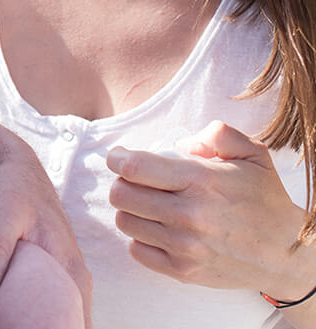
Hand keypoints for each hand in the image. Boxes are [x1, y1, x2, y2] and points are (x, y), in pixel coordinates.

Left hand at [0, 112, 92, 328]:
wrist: (19, 165)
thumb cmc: (16, 185)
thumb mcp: (4, 212)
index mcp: (71, 274)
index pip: (73, 327)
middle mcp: (72, 282)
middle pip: (61, 325)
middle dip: (33, 328)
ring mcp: (60, 279)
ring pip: (51, 316)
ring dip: (27, 323)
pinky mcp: (45, 274)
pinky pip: (41, 305)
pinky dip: (23, 314)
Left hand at [107, 121, 308, 298]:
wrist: (287, 253)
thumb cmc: (264, 199)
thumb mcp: (252, 154)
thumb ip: (217, 135)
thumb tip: (182, 143)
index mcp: (201, 181)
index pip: (134, 167)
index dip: (117, 158)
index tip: (118, 156)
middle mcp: (188, 215)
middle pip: (120, 195)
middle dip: (122, 182)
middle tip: (135, 180)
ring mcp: (183, 246)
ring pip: (124, 221)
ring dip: (130, 209)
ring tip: (149, 204)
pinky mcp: (182, 271)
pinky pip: (136, 250)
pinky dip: (140, 237)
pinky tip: (158, 228)